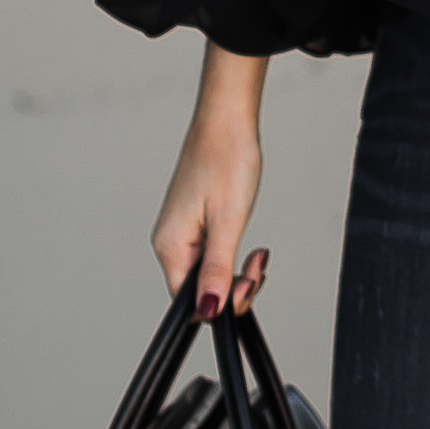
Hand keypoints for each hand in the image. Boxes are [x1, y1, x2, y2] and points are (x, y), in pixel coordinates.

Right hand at [152, 41, 270, 318]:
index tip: (249, 283)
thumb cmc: (227, 160)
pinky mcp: (193, 221)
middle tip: (259, 265)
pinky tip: (249, 245)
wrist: (226, 120)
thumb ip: (218, 269)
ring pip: (209, 272)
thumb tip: (210, 308)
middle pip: (199, 289)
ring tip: (259, 253)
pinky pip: (211, 253)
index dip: (220, 304)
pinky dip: (233, 255)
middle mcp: (170, 241)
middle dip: (235, 287)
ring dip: (237, 271)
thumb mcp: (228, 222)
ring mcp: (181, 231)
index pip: (188, 301)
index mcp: (171, 245)